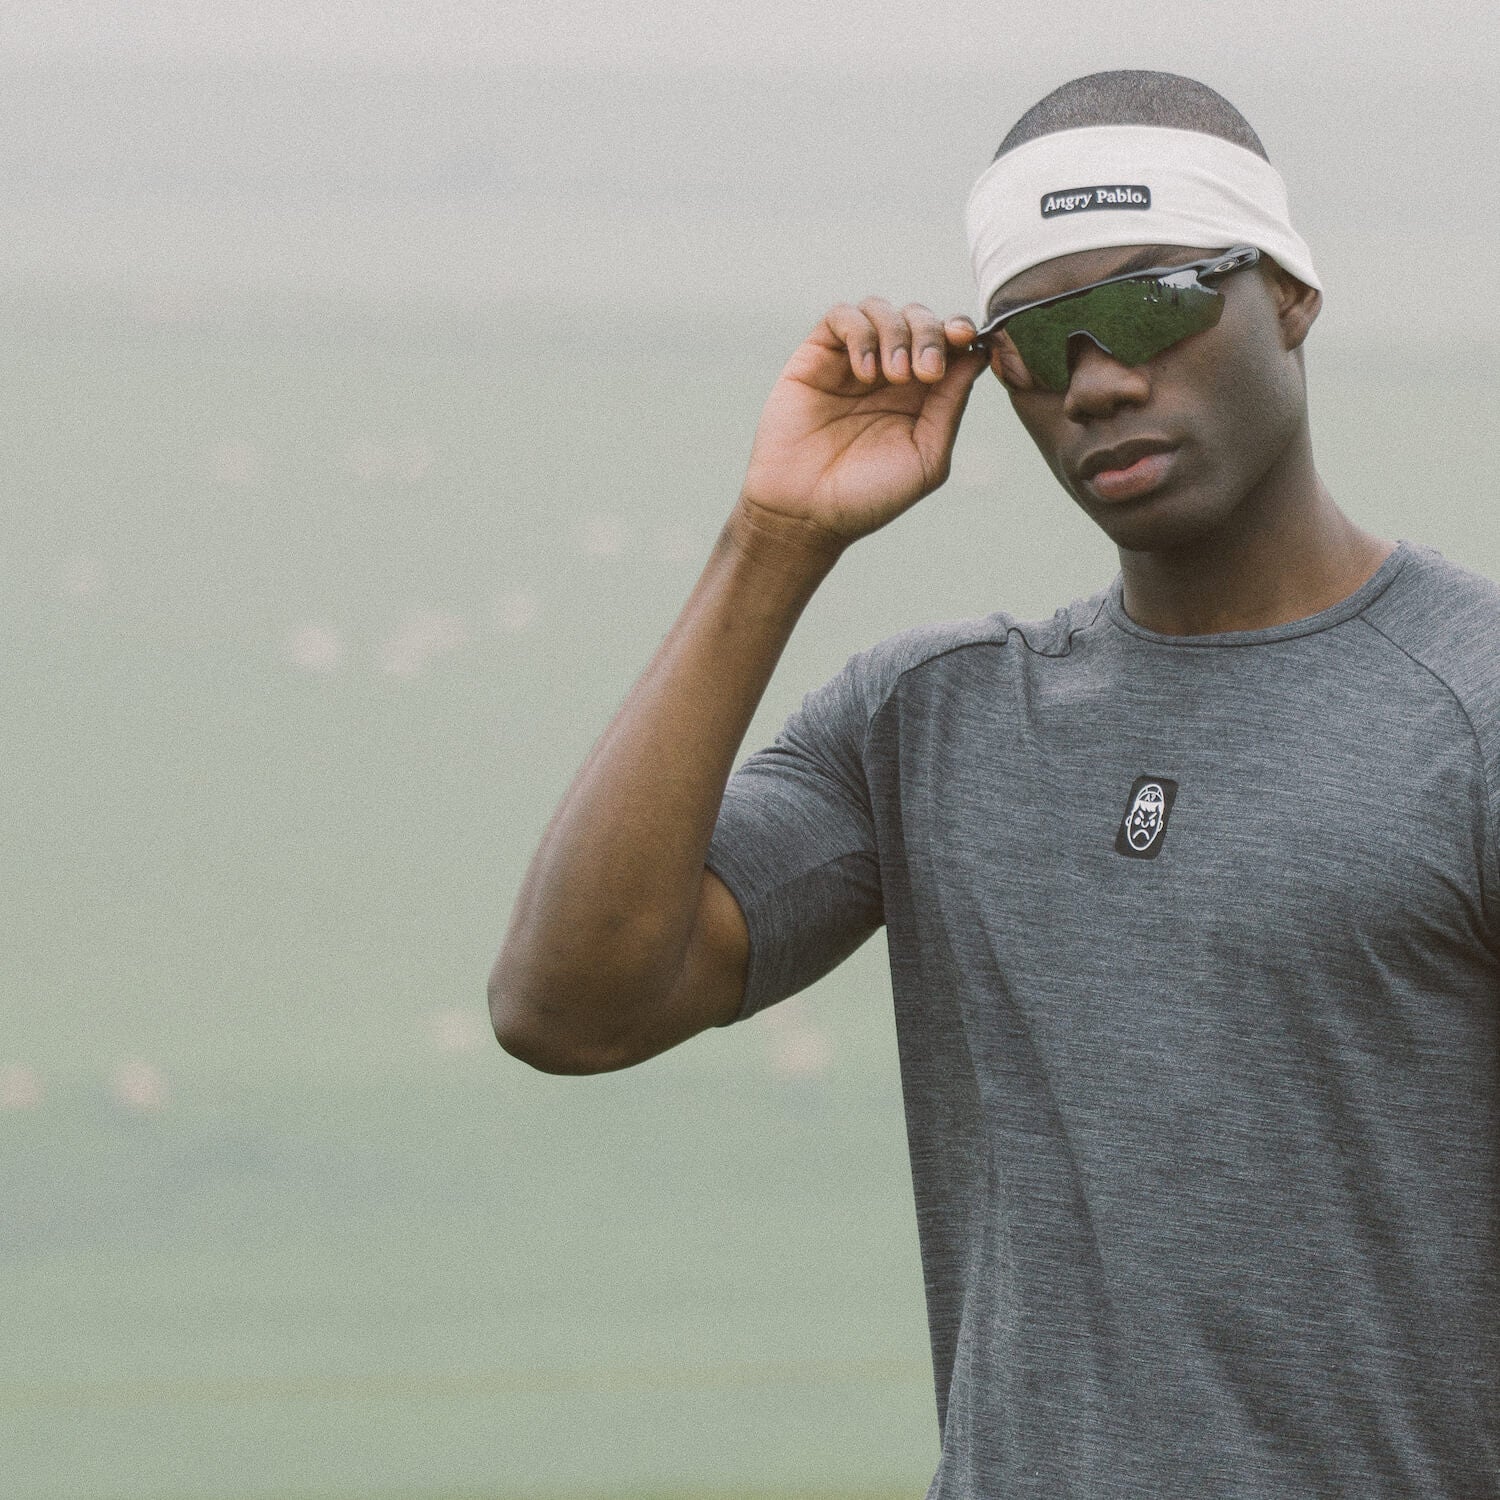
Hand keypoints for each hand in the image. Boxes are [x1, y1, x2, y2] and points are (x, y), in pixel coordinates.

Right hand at [735, 299, 989, 554]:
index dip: (962, 331)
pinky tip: (864, 372)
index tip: (967, 340)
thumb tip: (978, 355)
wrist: (806, 514)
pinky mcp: (816, 358)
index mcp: (922, 395)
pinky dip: (860, 333)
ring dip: (896, 333)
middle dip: (930, 334)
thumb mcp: (926, 458)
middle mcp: (889, 372)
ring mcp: (852, 362)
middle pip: (920, 318)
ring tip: (890, 376)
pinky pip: (842, 316)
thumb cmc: (868, 496)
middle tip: (926, 373)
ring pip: (882, 309)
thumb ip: (951, 407)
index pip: (949, 342)